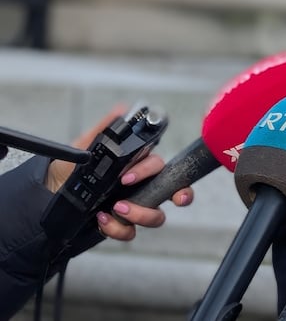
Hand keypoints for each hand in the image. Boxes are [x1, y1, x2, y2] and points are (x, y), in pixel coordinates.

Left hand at [44, 105, 193, 240]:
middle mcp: (139, 187)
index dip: (153, 170)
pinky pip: (131, 232)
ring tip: (117, 209)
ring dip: (141, 214)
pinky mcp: (120, 226)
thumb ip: (104, 130)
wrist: (46, 198)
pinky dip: (118, 229)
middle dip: (181, 194)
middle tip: (175, 197)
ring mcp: (132, 208)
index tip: (135, 175)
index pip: (159, 166)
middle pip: (170, 191)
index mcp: (135, 167)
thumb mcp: (82, 147)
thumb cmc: (66, 171)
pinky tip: (102, 220)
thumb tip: (121, 111)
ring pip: (156, 215)